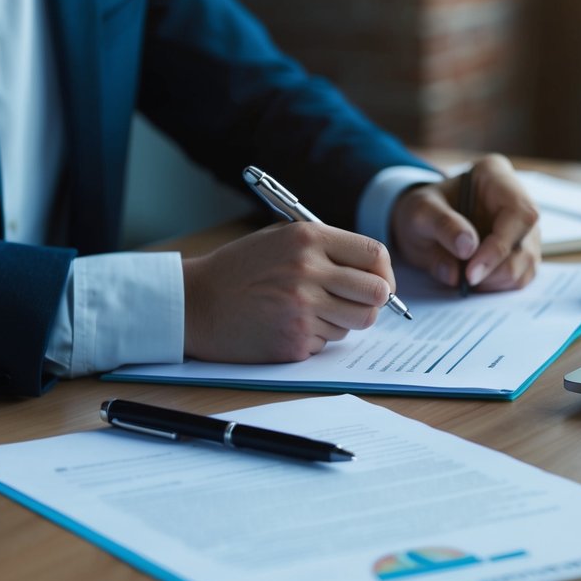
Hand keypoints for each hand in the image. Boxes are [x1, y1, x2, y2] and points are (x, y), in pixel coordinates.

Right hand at [182, 222, 394, 362]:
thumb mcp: (282, 239)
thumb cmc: (241, 269)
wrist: (195, 303)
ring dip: (343, 320)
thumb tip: (376, 271)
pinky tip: (288, 324)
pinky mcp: (295, 340)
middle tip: (357, 303)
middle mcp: (309, 271)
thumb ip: (327, 248)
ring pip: (357, 321)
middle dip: (374, 301)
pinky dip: (317, 336)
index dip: (384, 272)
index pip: (375, 254)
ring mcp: (303, 309)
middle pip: (377, 293)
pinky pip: (329, 342)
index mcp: (308, 239)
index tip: (380, 281)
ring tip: (312, 310)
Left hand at [390, 153, 540, 291]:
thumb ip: (442, 226)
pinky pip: (520, 276)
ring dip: (494, 280)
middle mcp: (519, 200)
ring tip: (464, 276)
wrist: (423, 222)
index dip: (499, 247)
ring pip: (525, 264)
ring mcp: (525, 228)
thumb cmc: (424, 210)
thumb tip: (467, 250)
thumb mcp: (420, 212)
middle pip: (525, 243)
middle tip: (464, 280)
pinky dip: (496, 285)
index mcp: (497, 176)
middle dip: (494, 269)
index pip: (520, 213)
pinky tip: (475, 278)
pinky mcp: (523, 251)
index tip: (471, 272)